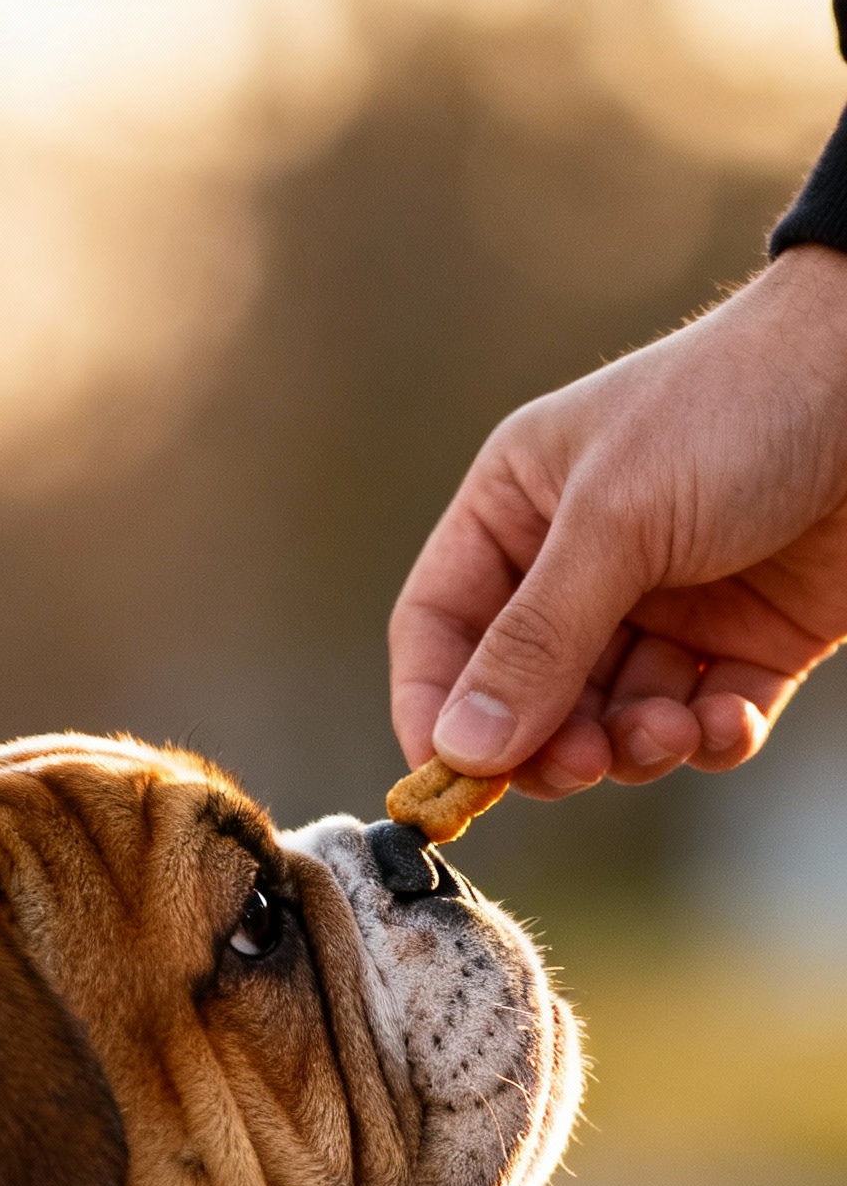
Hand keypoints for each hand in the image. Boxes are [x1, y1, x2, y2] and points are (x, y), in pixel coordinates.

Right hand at [388, 243, 846, 795]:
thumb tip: (458, 747)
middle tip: (578, 765)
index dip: (436, 707)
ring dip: (635, 744)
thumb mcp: (615, 520)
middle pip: (527, 695)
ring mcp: (669, 605)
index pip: (442, 628)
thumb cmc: (737, 408)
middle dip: (550, 742)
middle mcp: (583, 561)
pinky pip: (706, 722)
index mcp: (520, 508)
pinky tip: (728, 720)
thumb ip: (537, 639)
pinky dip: (712, 737)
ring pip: (616, 721)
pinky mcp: (749, 641)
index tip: (450, 778)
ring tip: (669, 728)